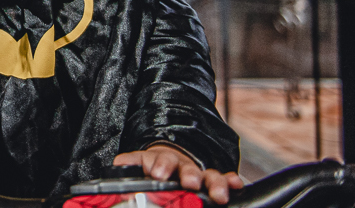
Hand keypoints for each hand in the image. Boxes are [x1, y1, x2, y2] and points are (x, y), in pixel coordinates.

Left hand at [113, 146, 243, 204]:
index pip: (159, 159)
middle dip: (189, 174)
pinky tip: (236, 185)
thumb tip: (118, 163)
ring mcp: (198, 173)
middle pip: (186, 167)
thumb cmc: (151, 168)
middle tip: (189, 183)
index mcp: (159, 161)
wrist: (166, 164)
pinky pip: (224, 179)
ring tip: (218, 195)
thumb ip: (128, 165)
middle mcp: (181, 166)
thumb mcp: (137, 164)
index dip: (160, 165)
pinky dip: (230, 181)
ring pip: (209, 175)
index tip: (158, 174)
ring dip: (213, 182)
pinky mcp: (212, 181)